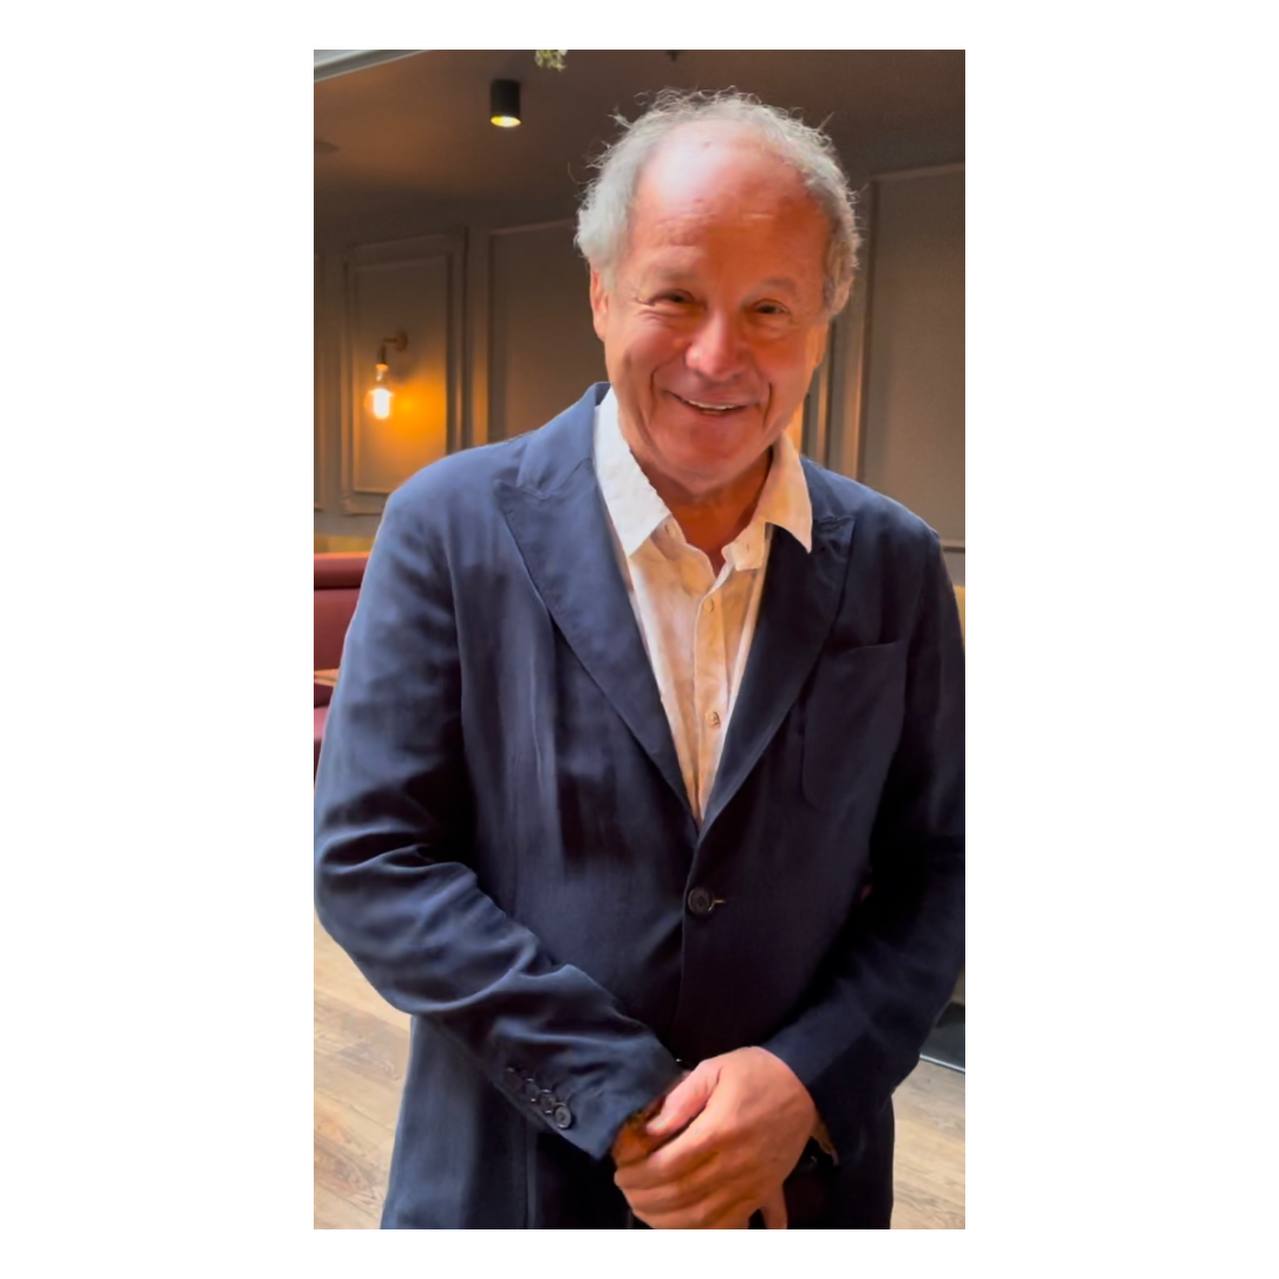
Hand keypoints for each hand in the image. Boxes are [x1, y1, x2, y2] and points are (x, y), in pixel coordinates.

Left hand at [612, 1047, 815, 1228]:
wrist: (806, 1084)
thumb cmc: (756, 1072)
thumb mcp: (714, 1069)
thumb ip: (680, 1098)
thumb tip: (650, 1127)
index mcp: (720, 1131)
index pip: (669, 1166)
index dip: (638, 1173)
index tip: (620, 1169)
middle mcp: (735, 1164)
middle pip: (681, 1196)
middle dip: (645, 1198)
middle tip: (625, 1188)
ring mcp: (752, 1184)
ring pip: (703, 1219)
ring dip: (667, 1221)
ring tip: (644, 1208)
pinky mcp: (763, 1192)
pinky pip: (732, 1225)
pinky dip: (705, 1232)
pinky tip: (684, 1227)